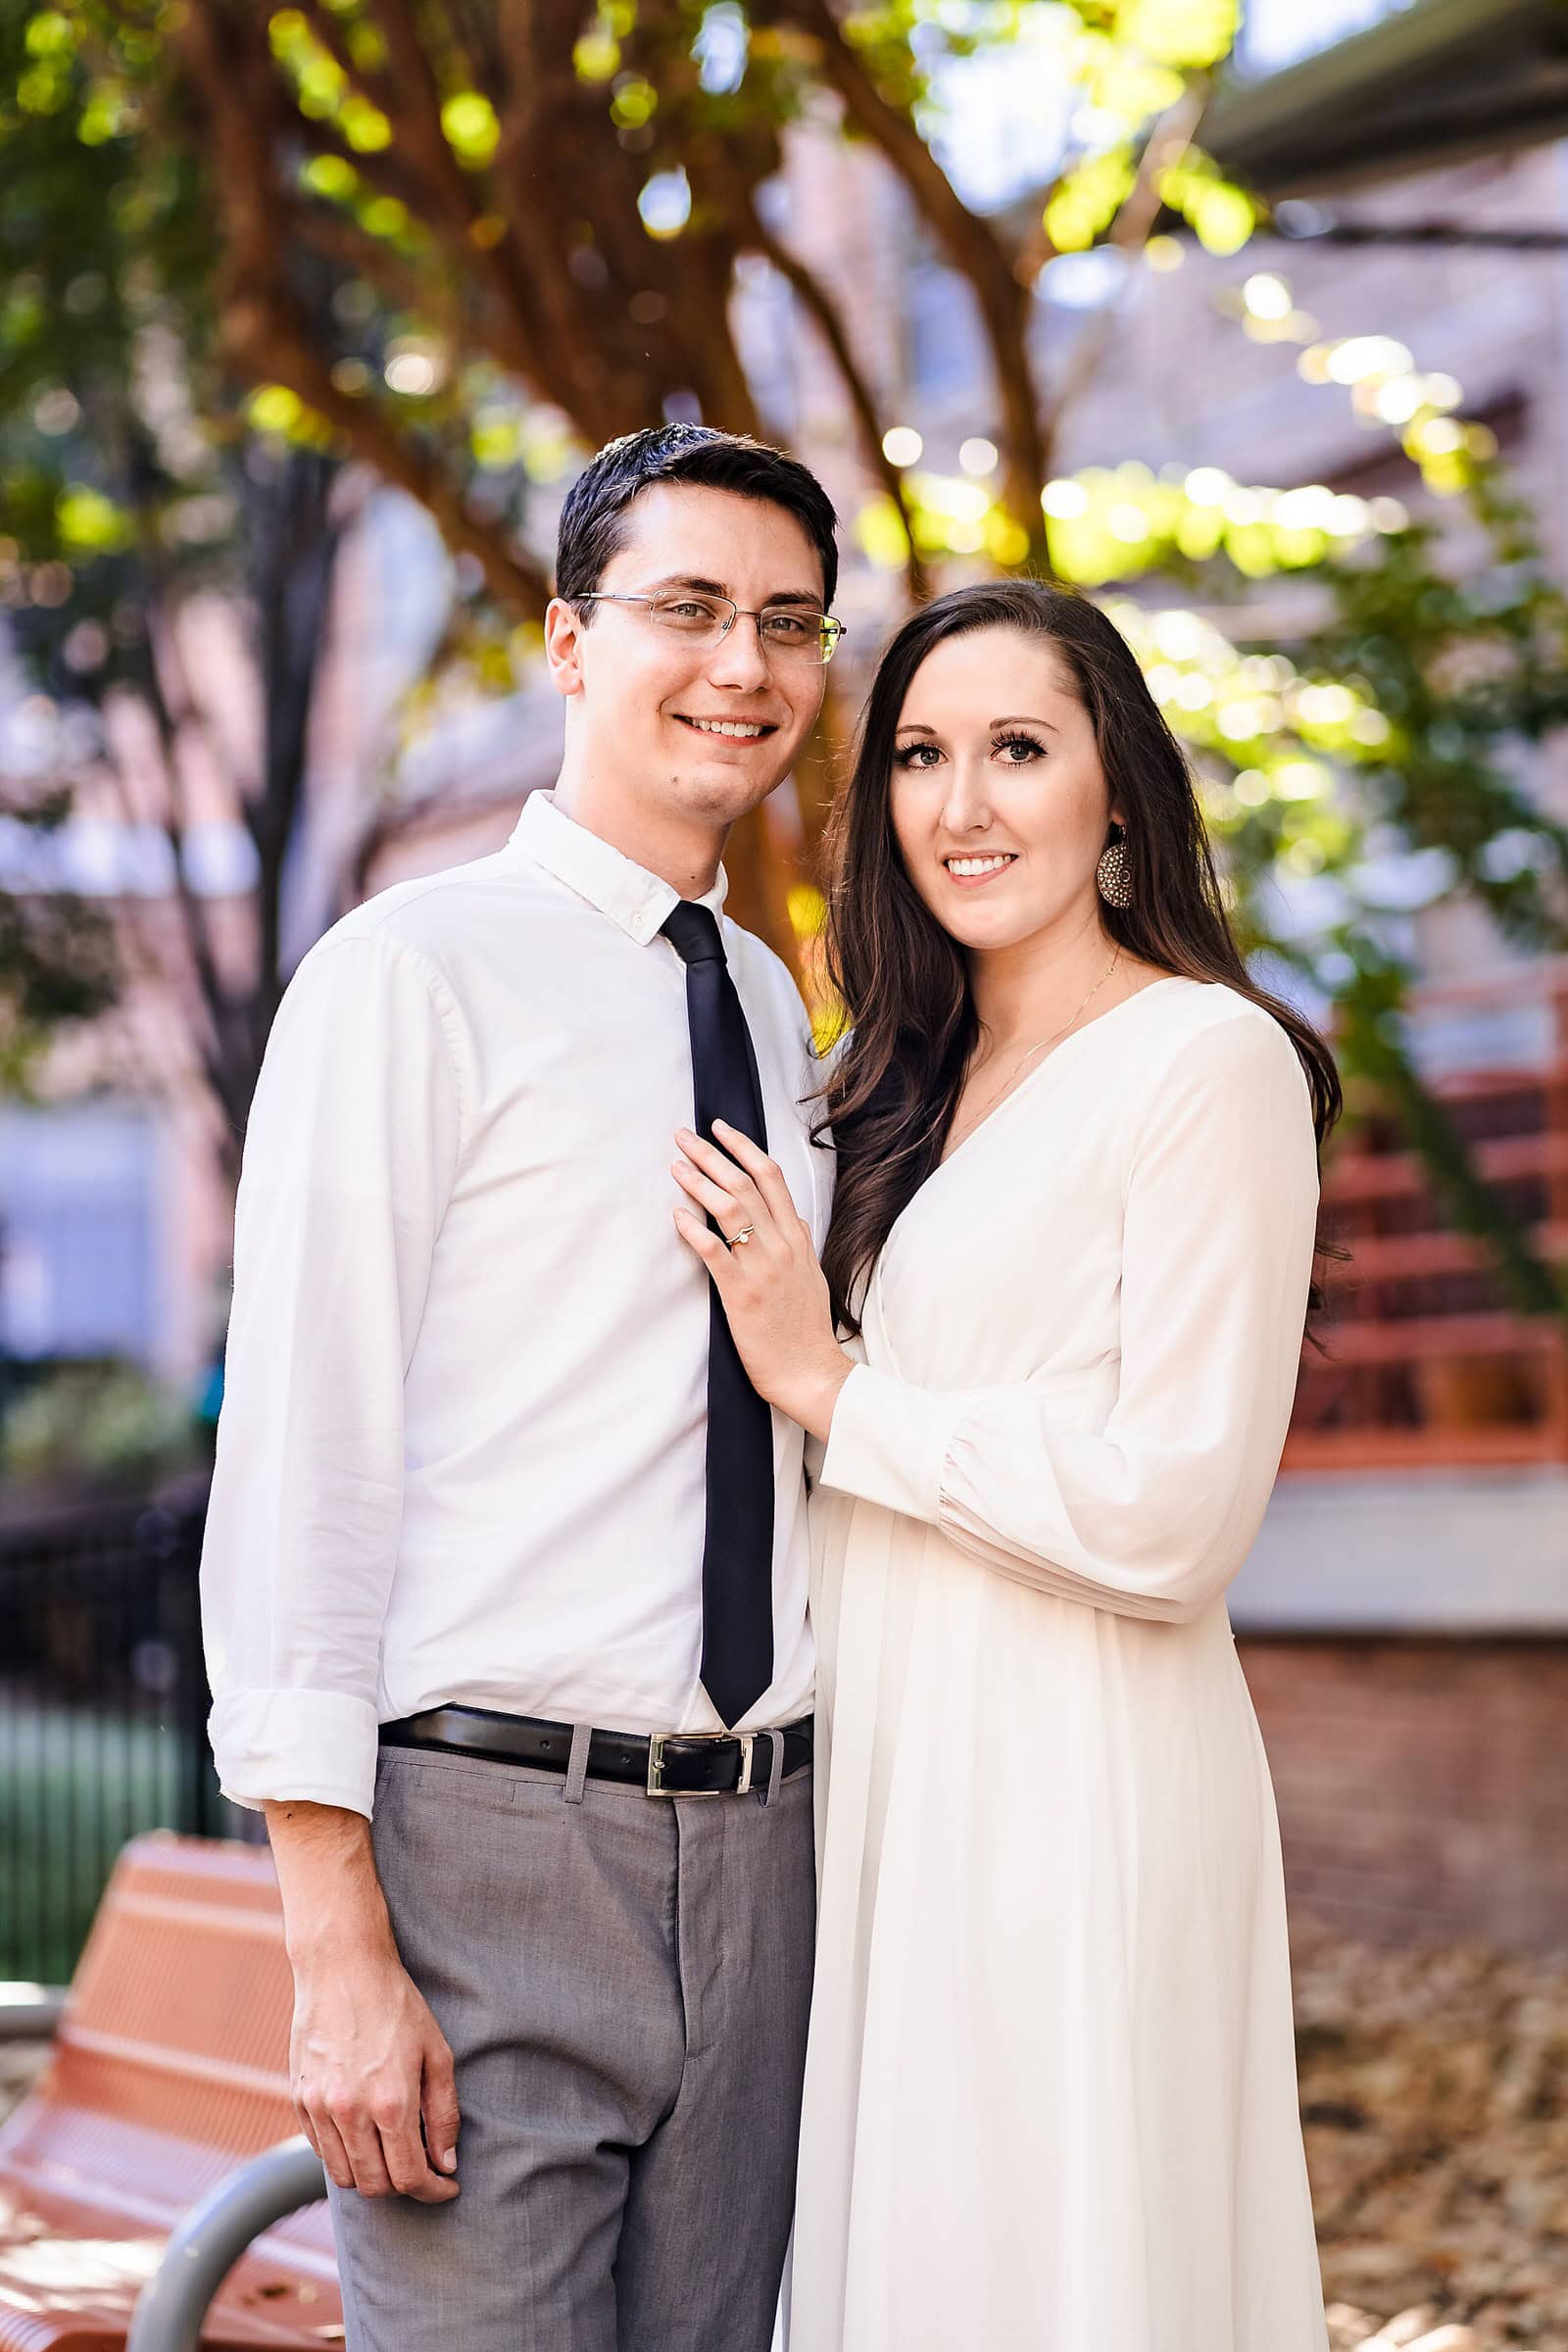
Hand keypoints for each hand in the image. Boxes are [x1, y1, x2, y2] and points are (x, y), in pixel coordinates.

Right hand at [288, 1935, 459, 2203]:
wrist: (343, 1968)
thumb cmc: (397, 2005)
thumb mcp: (437, 2053)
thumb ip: (443, 2114)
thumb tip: (446, 2163)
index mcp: (391, 2102)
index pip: (411, 2177)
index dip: (433, 2191)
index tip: (447, 2186)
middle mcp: (351, 2112)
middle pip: (376, 2186)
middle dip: (405, 2188)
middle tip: (423, 2170)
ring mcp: (320, 2108)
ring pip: (345, 2176)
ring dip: (372, 2178)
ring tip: (393, 2156)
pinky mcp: (300, 2100)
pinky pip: (321, 2152)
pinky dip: (345, 2157)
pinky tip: (364, 2137)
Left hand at [672, 1119, 851, 1440]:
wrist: (810, 1371)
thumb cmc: (806, 1327)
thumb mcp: (812, 1275)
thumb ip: (801, 1243)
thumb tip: (794, 1217)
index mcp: (797, 1238)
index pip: (771, 1177)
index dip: (743, 1147)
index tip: (720, 1128)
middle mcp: (782, 1246)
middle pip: (744, 1185)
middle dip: (711, 1154)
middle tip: (683, 1135)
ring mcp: (762, 1268)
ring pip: (730, 1210)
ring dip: (699, 1182)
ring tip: (675, 1165)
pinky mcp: (741, 1294)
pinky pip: (715, 1252)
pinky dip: (694, 1229)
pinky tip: (677, 1214)